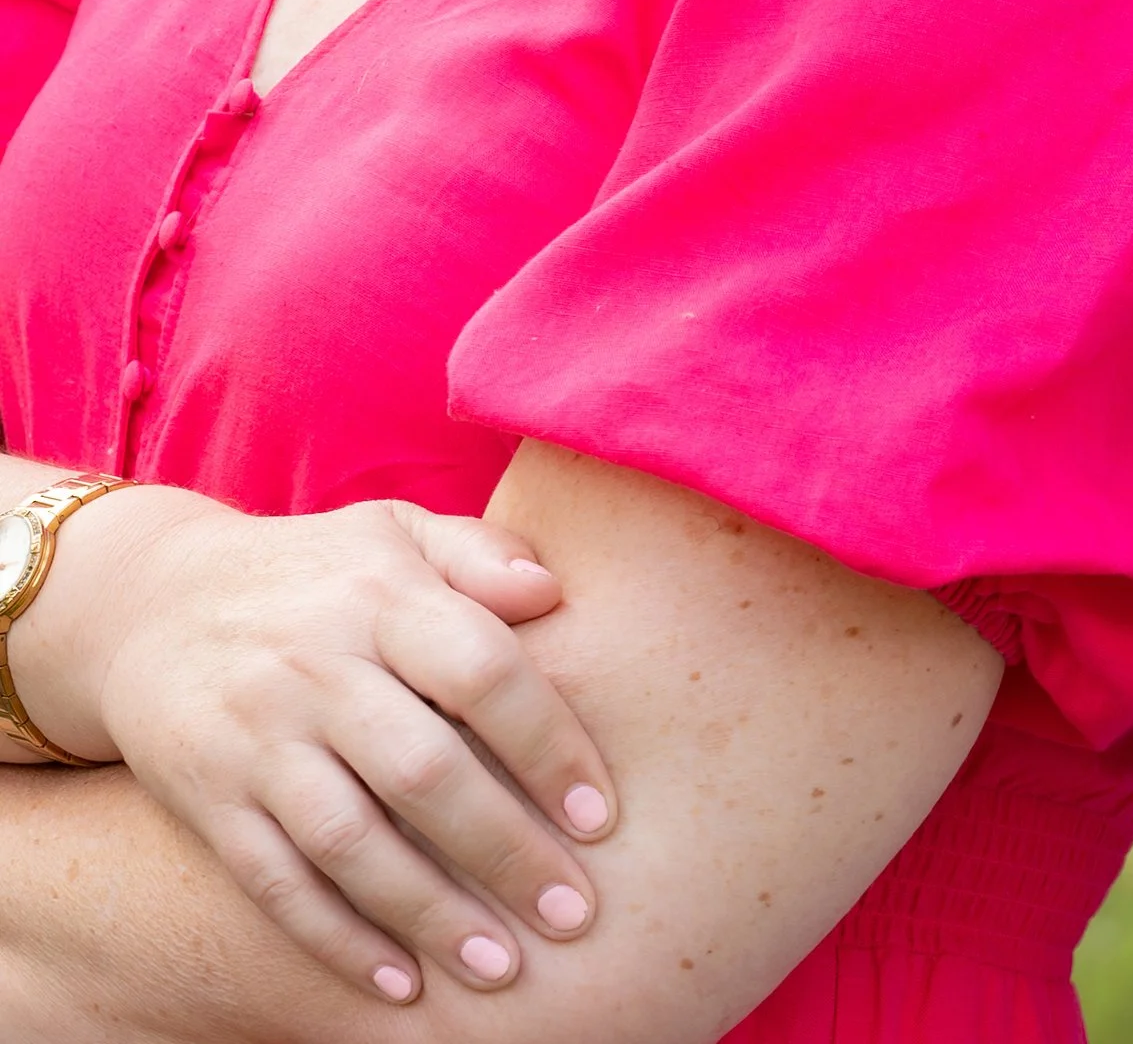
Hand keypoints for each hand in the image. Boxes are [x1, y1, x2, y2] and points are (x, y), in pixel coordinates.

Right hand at [13, 484, 617, 1007]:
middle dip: (504, 852)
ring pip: (350, 842)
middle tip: (574, 915)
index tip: (601, 816)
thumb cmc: (316, 572)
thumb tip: (554, 592)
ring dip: (430, 913)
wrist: (146, 604)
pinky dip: (337, 939)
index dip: (547, 743)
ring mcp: (257, 739)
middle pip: (422, 771)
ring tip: (501, 969)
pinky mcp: (207, 800)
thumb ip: (479, 555)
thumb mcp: (395, 532)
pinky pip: (276, 881)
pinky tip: (400, 985)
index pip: (481, 670)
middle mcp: (317, 668)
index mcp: (382, 595)